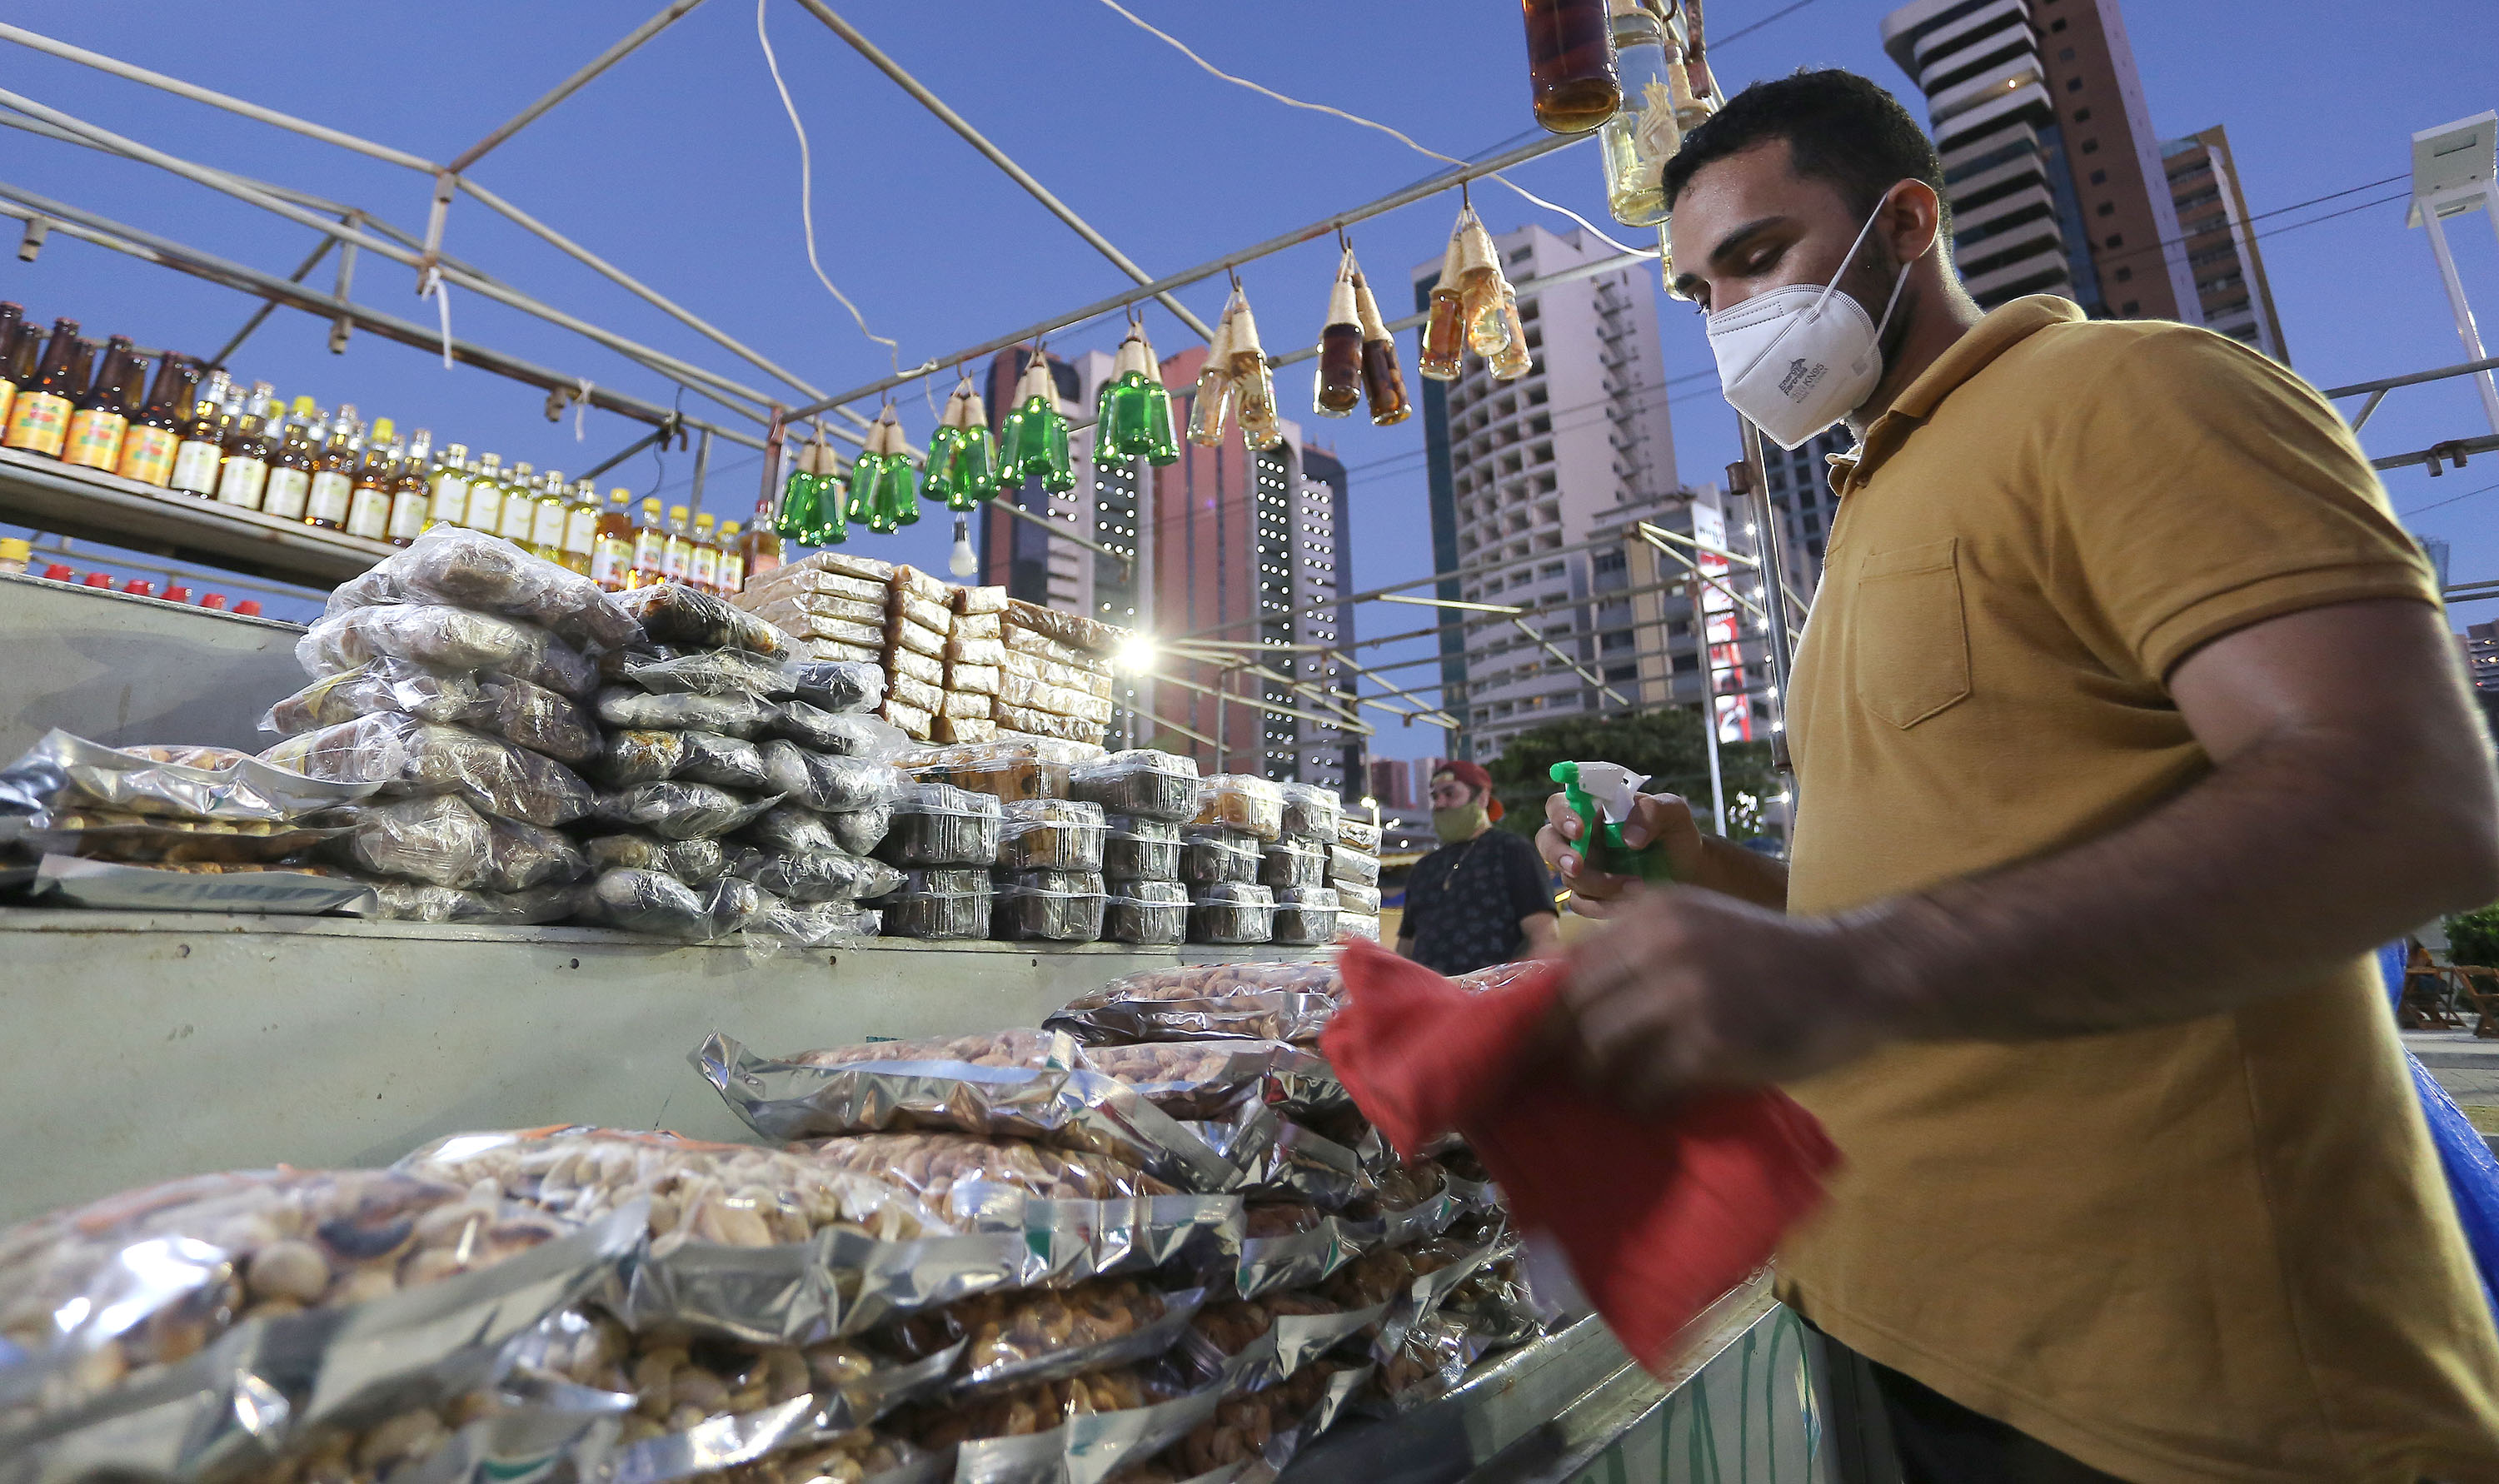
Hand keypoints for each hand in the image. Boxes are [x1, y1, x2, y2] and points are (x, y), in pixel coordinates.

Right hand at [1537, 790, 1707, 916]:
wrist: (1690, 872)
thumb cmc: (1676, 834)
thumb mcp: (1673, 812)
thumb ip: (1652, 811)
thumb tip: (1629, 837)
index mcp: (1593, 809)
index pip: (1560, 804)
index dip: (1561, 815)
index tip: (1579, 830)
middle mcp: (1581, 837)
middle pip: (1547, 840)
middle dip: (1558, 854)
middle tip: (1578, 867)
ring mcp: (1584, 867)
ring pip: (1568, 877)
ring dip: (1597, 884)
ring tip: (1636, 885)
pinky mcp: (1592, 895)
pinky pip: (1582, 903)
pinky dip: (1603, 905)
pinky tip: (1631, 902)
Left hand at [1558, 886, 1898, 1105]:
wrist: (1855, 974)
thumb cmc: (1771, 958)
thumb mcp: (1698, 924)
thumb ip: (1637, 946)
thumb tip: (1556, 986)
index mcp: (1651, 912)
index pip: (1569, 967)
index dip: (1549, 1014)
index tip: (1542, 1046)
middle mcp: (1659, 943)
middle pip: (1575, 1011)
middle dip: (1569, 1053)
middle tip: (1580, 1081)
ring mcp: (1684, 993)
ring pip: (1601, 1051)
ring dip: (1605, 1083)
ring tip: (1622, 1094)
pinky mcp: (1710, 1043)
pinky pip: (1647, 1087)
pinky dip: (1645, 1104)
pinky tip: (1661, 1105)